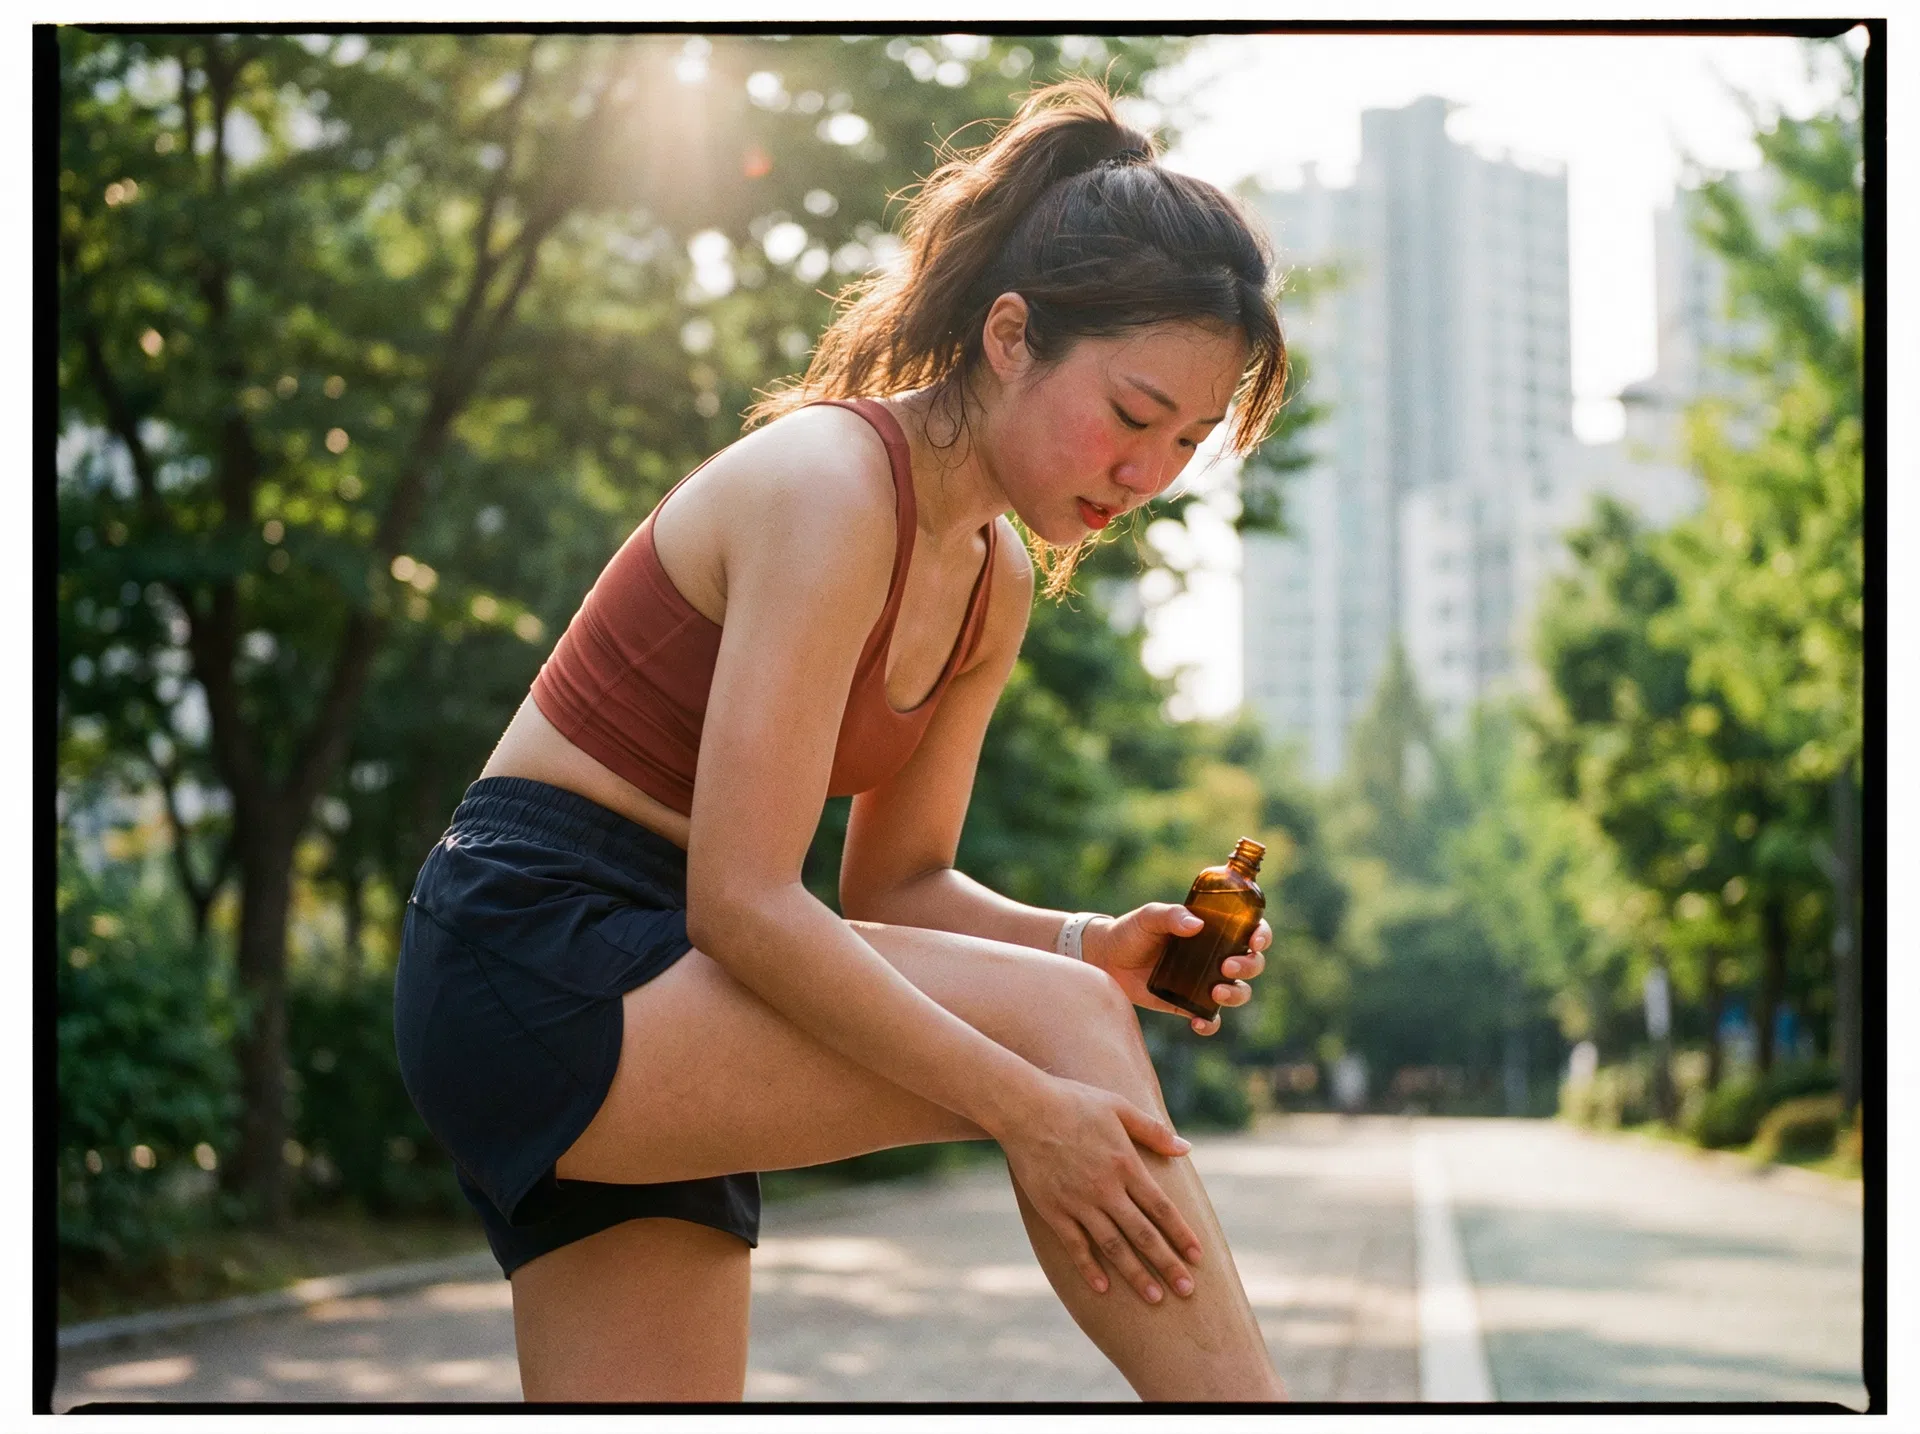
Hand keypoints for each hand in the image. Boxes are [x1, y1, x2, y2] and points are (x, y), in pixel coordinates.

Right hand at [993, 1074, 1203, 1304]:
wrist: (1023, 1107)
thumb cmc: (1073, 1101)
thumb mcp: (1118, 1107)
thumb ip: (1153, 1131)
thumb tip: (1186, 1149)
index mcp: (1125, 1164)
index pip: (1161, 1208)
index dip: (1181, 1234)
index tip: (1197, 1257)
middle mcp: (1106, 1188)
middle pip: (1143, 1234)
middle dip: (1167, 1264)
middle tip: (1186, 1290)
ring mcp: (1078, 1202)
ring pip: (1113, 1246)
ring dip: (1135, 1274)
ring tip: (1154, 1297)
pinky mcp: (1053, 1210)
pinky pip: (1075, 1245)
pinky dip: (1089, 1268)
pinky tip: (1103, 1288)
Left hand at [1082, 903, 1271, 1036]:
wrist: (1106, 959)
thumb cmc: (1131, 931)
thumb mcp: (1149, 917)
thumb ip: (1171, 915)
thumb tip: (1196, 925)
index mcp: (1213, 930)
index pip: (1250, 930)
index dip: (1261, 935)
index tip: (1254, 940)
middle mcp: (1215, 956)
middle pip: (1252, 964)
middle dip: (1248, 966)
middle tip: (1226, 965)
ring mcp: (1204, 981)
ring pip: (1238, 992)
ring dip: (1235, 994)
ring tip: (1215, 991)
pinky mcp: (1188, 1004)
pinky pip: (1210, 1018)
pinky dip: (1210, 1024)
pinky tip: (1198, 1021)